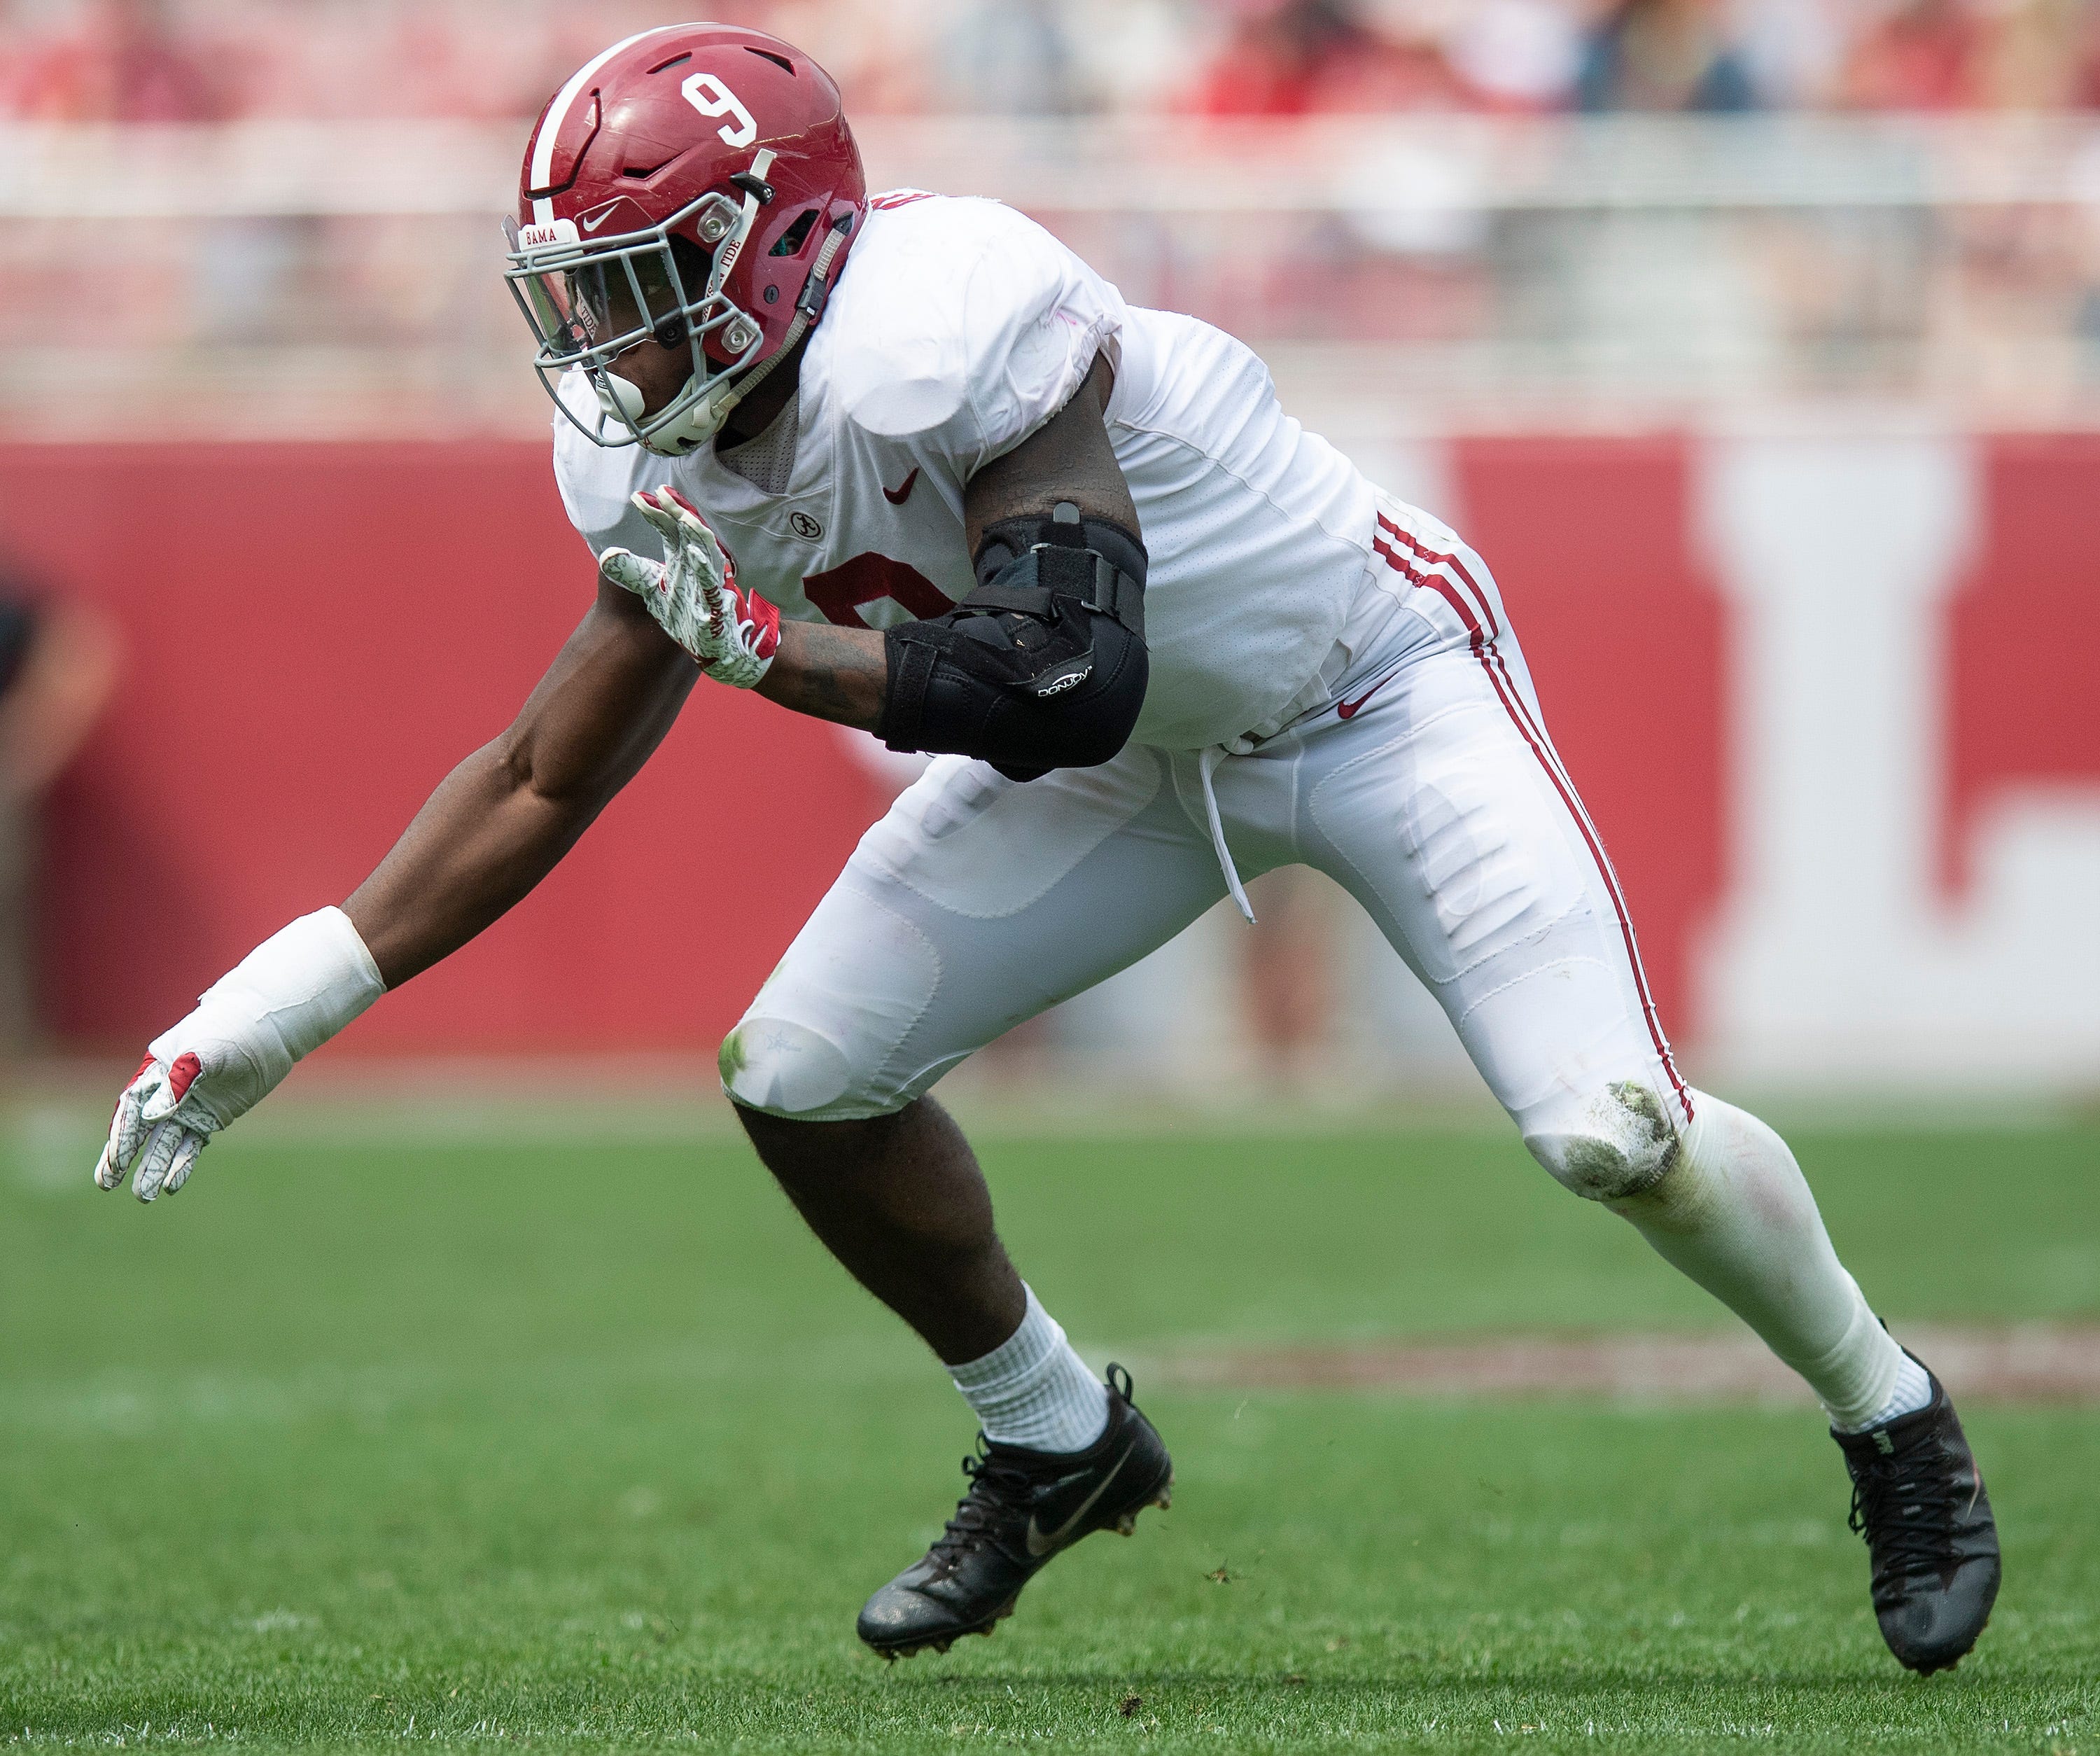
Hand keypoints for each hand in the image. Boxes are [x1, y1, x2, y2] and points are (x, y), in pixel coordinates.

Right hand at [93, 908, 385, 1202]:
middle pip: (140, 1130)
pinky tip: (173, 1186)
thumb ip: (182, 1077)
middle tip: (107, 1183)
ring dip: (153, 1167)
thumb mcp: (206, 1049)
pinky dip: (183, 1164)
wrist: (268, 1026)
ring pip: (165, 1143)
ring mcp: (190, 1107)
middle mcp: (168, 1093)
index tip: (114, 1160)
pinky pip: (192, 1146)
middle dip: (122, 1157)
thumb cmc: (232, 1028)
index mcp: (158, 1071)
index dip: (121, 1135)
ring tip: (143, 1196)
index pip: (132, 1108)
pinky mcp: (211, 1117)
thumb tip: (153, 1115)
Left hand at [600, 486, 780, 687]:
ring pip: (706, 550)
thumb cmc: (685, 615)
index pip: (670, 530)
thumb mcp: (652, 591)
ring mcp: (709, 582)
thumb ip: (632, 572)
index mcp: (683, 559)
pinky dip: (703, 567)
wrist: (711, 648)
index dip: (656, 513)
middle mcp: (697, 565)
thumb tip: (607, 554)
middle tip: (662, 493)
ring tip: (681, 515)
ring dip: (695, 532)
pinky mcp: (716, 603)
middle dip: (677, 512)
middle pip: (689, 532)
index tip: (638, 498)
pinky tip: (692, 552)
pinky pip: (710, 582)